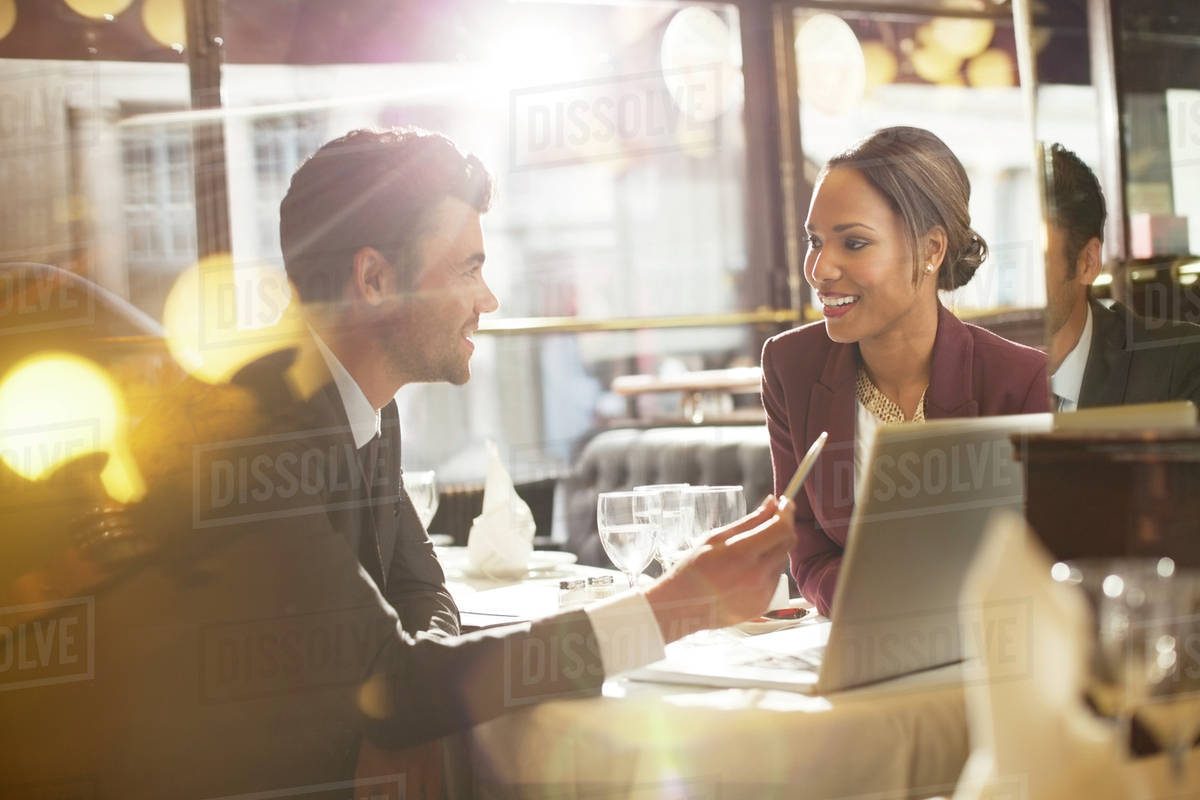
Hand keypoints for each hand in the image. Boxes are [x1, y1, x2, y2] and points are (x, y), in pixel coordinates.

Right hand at [644, 496, 795, 641]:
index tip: (784, 503)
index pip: (780, 529)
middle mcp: (756, 576)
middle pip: (787, 543)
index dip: (786, 513)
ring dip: (773, 549)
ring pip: (781, 560)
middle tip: (772, 519)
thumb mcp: (716, 538)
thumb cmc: (692, 570)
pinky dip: (767, 568)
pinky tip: (746, 570)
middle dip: (783, 528)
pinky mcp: (763, 604)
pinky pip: (774, 578)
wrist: (681, 607)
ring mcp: (762, 593)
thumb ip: (749, 521)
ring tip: (749, 551)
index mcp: (741, 554)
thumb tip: (772, 503)